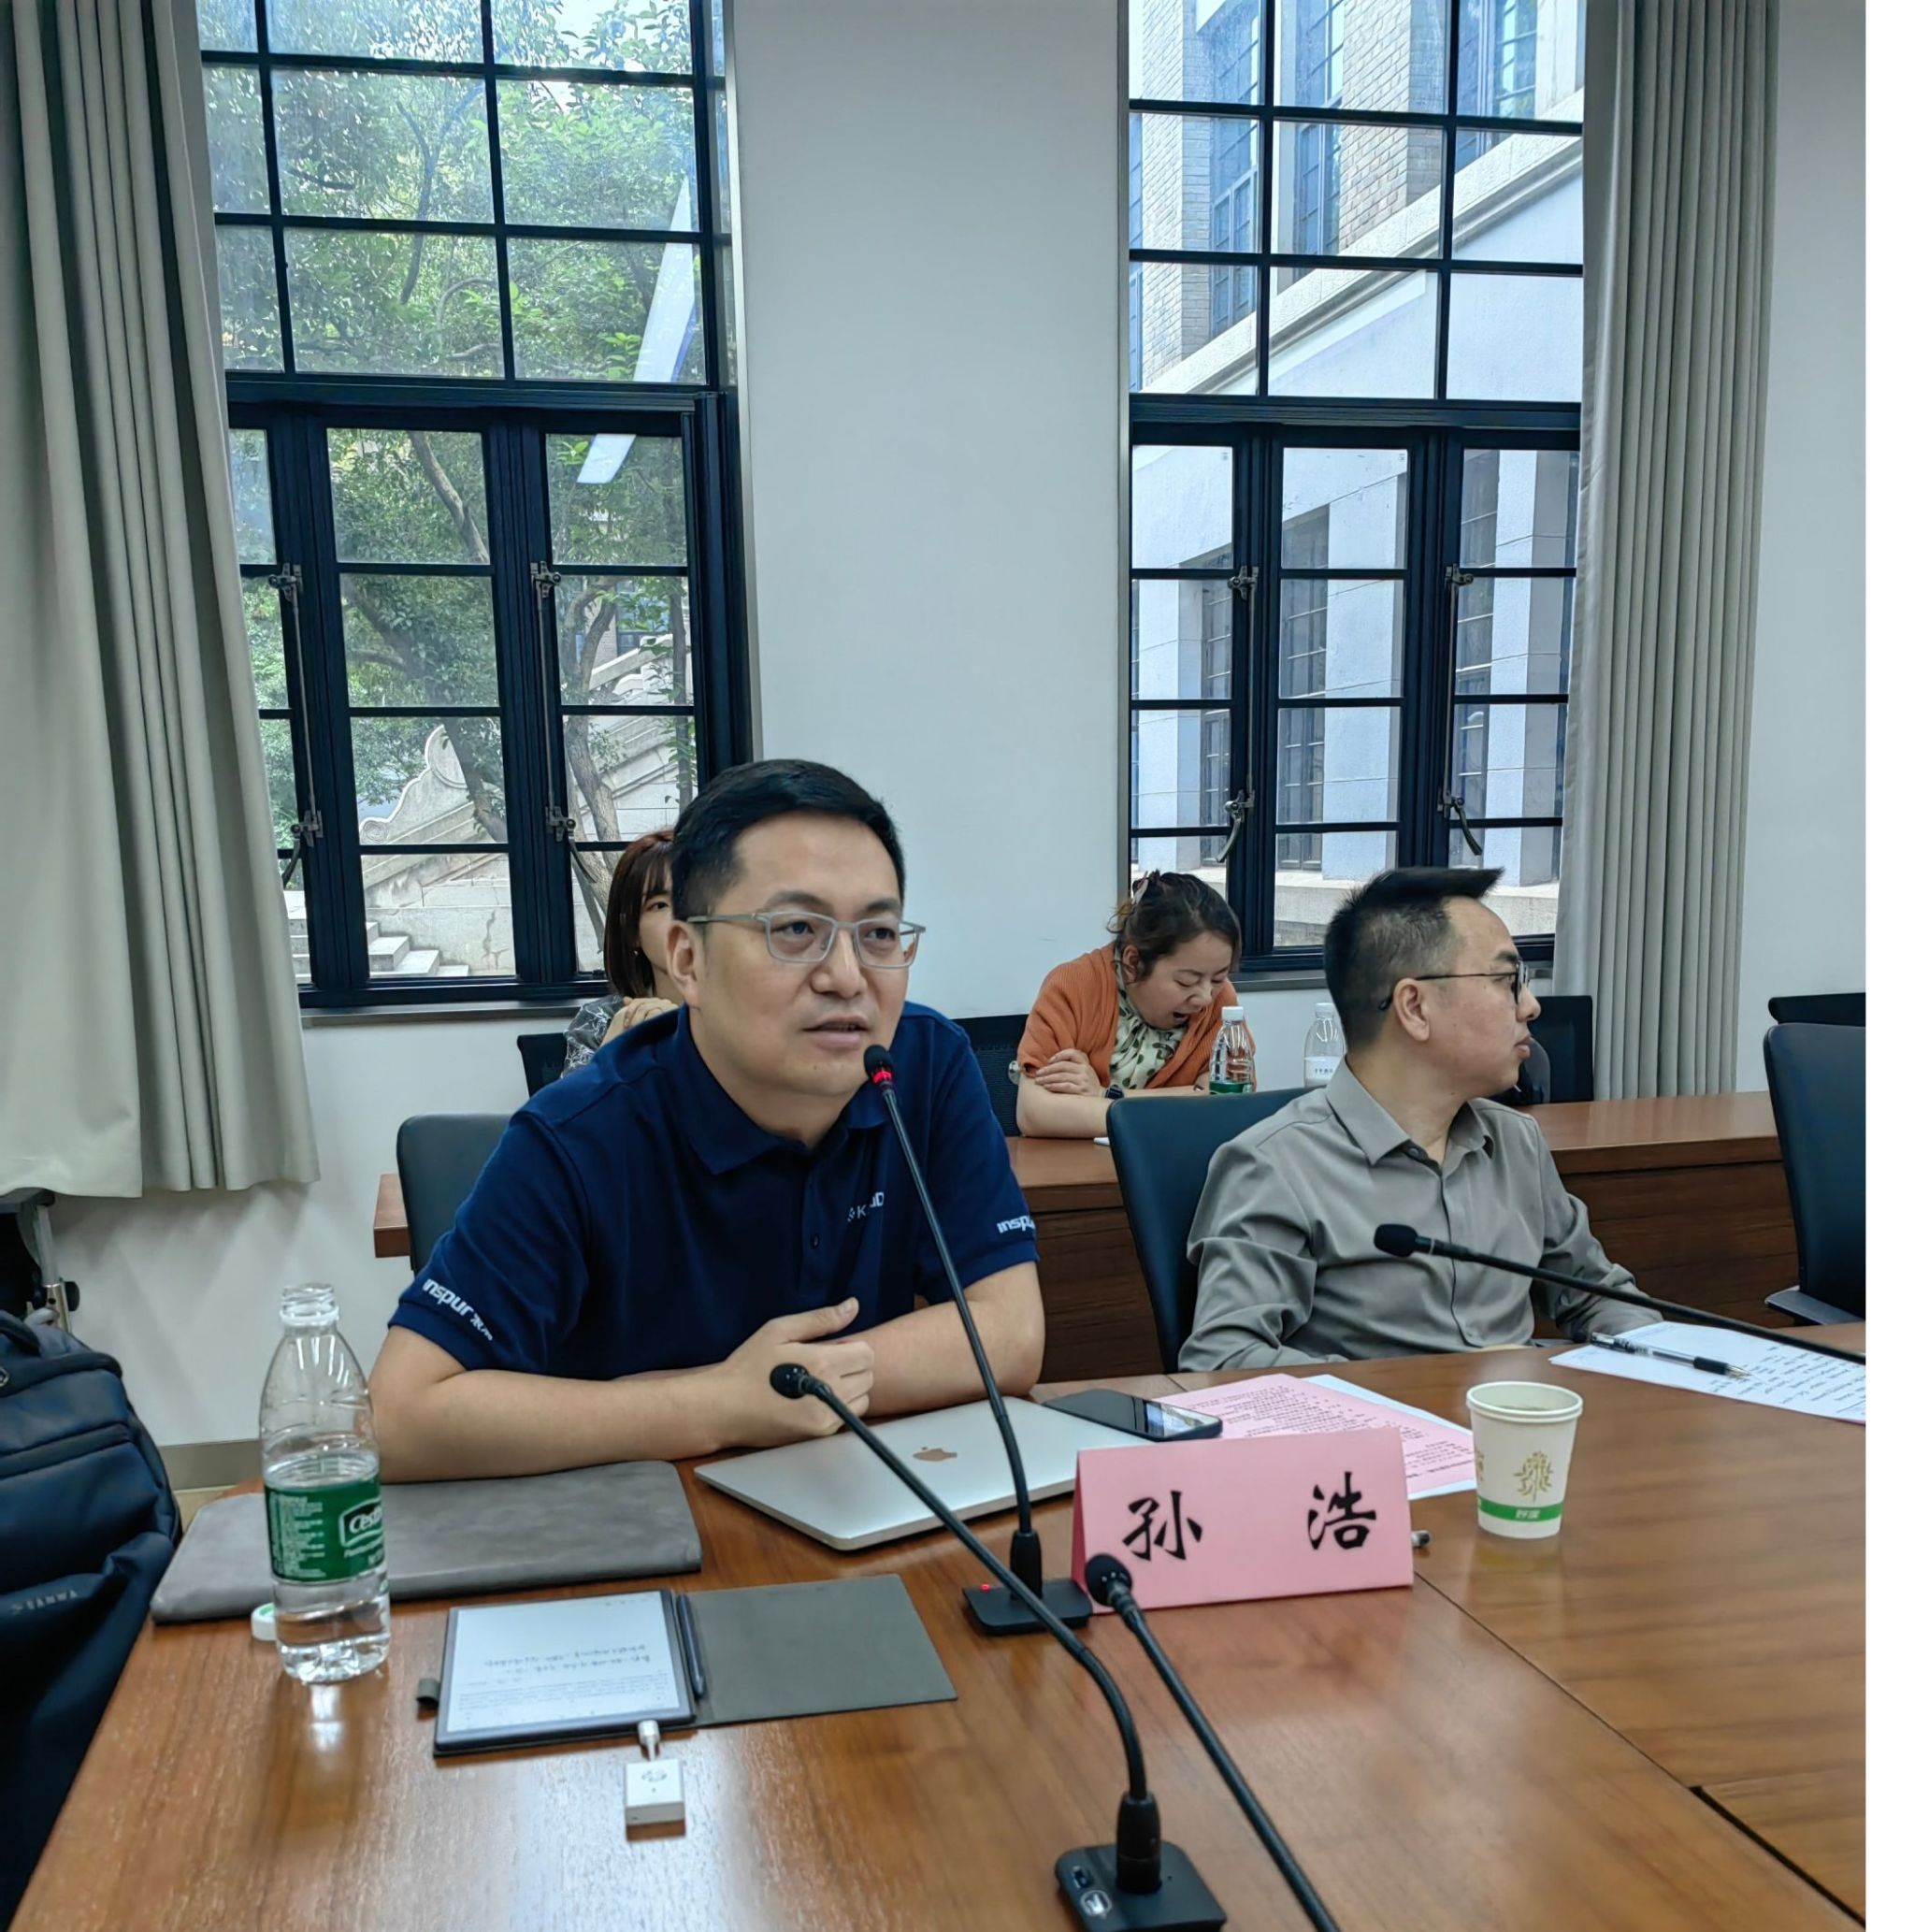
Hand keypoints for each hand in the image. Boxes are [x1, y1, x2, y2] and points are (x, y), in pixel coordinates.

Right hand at [716, 1299, 877, 1447]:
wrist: (723, 1409)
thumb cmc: (747, 1366)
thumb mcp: (778, 1330)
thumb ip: (821, 1319)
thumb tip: (853, 1305)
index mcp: (822, 1364)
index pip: (867, 1353)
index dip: (851, 1347)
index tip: (830, 1349)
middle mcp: (829, 1394)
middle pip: (868, 1376)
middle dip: (851, 1366)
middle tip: (820, 1365)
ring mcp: (825, 1419)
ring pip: (862, 1398)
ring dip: (849, 1388)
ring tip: (817, 1383)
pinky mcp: (818, 1435)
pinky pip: (847, 1417)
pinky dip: (839, 1406)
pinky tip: (813, 1400)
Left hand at [1029, 1049, 1103, 1096]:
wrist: (1100, 1105)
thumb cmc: (1087, 1088)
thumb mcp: (1085, 1074)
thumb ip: (1074, 1066)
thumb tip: (1052, 1063)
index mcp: (1086, 1064)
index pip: (1072, 1053)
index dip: (1059, 1055)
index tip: (1049, 1061)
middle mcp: (1086, 1070)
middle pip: (1063, 1065)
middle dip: (1048, 1069)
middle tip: (1038, 1073)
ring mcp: (1084, 1080)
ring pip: (1062, 1076)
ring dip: (1047, 1078)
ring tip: (1039, 1081)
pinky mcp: (1082, 1091)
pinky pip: (1065, 1086)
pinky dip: (1054, 1086)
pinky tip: (1047, 1087)